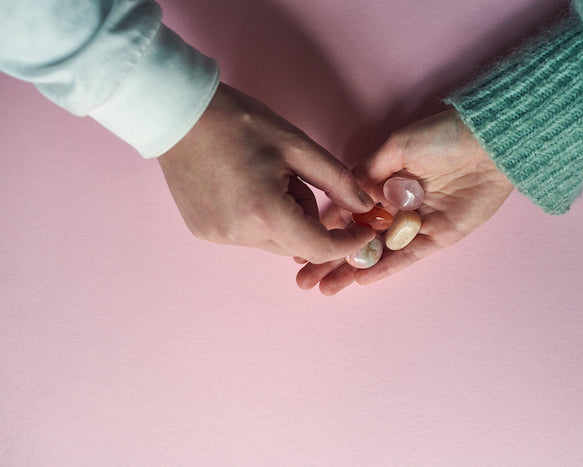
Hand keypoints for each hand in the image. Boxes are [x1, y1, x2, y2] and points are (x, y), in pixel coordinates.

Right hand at [158, 83, 375, 262]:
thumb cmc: (239, 123)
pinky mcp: (204, 233)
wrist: (177, 114)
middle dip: (309, 220)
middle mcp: (238, 235)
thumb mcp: (297, 146)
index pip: (319, 247)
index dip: (346, 243)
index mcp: (265, 214)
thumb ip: (338, 181)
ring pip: (273, 241)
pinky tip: (245, 187)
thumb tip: (365, 207)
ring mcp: (217, 237)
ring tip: (265, 178)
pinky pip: (247, 236)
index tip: (363, 231)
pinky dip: (259, 220)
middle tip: (296, 181)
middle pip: (296, 245)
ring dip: (283, 220)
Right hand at [296, 109, 513, 293]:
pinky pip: (408, 256)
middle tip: (305, 280)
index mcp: (383, 183)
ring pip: (379, 252)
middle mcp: (396, 205)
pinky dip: (386, 268)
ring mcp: (417, 222)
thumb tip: (345, 199)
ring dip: (352, 270)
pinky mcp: (440, 236)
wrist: (488, 144)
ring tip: (326, 288)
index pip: (347, 213)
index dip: (324, 230)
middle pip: (358, 239)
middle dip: (331, 259)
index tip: (300, 246)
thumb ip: (368, 172)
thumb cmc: (442, 136)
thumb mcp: (397, 147)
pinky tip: (361, 281)